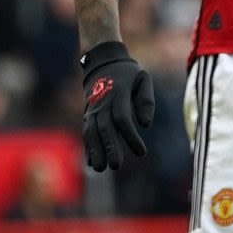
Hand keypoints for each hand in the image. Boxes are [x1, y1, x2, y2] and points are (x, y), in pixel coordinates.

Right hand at [79, 40, 156, 171]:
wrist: (103, 64)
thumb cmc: (128, 75)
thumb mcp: (143, 79)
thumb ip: (146, 100)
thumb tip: (145, 124)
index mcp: (118, 95)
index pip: (122, 118)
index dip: (131, 136)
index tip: (142, 152)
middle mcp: (103, 104)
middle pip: (105, 128)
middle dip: (110, 147)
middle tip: (116, 165)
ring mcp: (93, 110)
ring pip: (91, 132)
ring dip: (95, 151)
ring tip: (100, 169)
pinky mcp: (88, 116)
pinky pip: (87, 132)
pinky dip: (88, 147)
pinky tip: (92, 162)